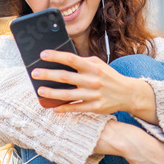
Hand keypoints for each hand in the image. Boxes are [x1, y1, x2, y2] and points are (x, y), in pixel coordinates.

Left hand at [32, 50, 156, 121]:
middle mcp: (92, 80)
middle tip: (34, 74)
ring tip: (40, 91)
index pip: (71, 59)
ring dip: (52, 93)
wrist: (128, 93)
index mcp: (92, 67)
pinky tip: (53, 108)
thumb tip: (61, 59)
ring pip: (68, 95)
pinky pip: (76, 108)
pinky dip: (64, 108)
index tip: (42, 54)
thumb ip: (82, 62)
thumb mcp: (98, 64)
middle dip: (48, 75)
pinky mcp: (95, 107)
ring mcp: (93, 95)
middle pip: (66, 77)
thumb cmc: (109, 77)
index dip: (56, 56)